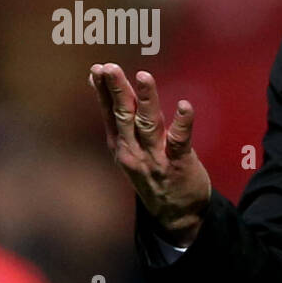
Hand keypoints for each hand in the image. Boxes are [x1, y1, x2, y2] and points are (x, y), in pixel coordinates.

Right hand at [89, 63, 210, 244]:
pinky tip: (184, 106)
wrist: (175, 215)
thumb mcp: (129, 152)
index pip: (109, 113)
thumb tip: (108, 93)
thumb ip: (122, 124)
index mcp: (120, 146)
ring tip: (143, 77)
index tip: (97, 69)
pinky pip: (180, 140)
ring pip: (149, 123)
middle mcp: (133, 151)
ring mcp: (156, 157)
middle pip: (124, 115)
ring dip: (146, 99)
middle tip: (109, 67)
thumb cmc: (154, 175)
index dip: (103, 91)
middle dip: (117, 90)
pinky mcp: (178, 163)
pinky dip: (182, 122)